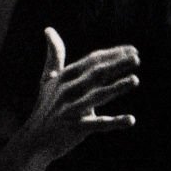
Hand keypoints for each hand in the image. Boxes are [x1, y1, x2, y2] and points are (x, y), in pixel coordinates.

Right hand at [8, 29, 137, 170]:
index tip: (133, 49)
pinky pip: (98, 124)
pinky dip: (115, 122)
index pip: (92, 61)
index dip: (112, 54)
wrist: (34, 141)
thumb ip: (54, 55)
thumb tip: (49, 29)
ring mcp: (70, 109)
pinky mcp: (74, 128)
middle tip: (137, 57)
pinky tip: (131, 120)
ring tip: (135, 80)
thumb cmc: (45, 107)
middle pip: (96, 74)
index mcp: (64, 77)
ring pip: (97, 96)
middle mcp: (67, 91)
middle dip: (117, 65)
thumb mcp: (48, 80)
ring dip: (116, 88)